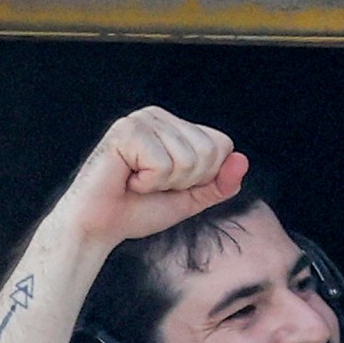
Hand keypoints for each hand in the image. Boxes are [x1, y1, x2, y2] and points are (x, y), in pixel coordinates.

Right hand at [46, 106, 247, 249]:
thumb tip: (243, 161)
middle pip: (208, 152)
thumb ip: (219, 183)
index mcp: (175, 125)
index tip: (172, 185)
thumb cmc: (139, 209)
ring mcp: (141, 120)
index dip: (204, 176)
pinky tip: (128, 179)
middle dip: (185, 181)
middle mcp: (158, 115)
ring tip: (139, 182)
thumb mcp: (190, 199)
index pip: (222, 144)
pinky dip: (148, 183)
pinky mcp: (126, 131)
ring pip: (187, 159)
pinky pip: (163, 165)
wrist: (100, 227)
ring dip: (164, 183)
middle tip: (152, 185)